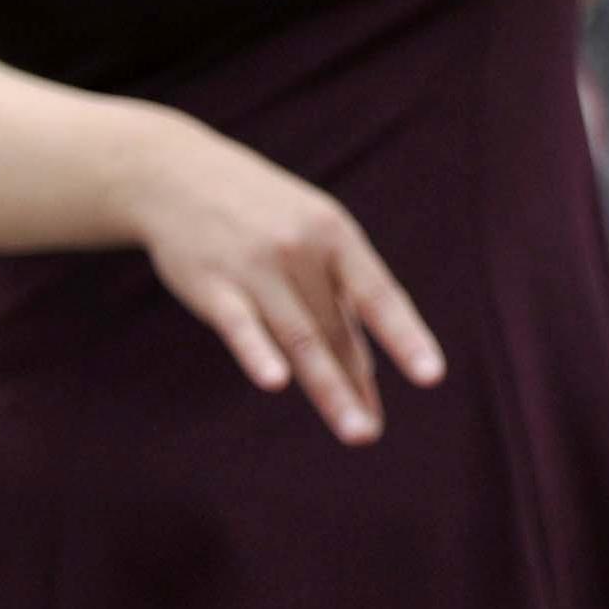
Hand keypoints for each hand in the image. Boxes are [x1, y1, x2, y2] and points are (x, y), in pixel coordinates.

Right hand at [123, 116, 443, 444]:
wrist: (177, 174)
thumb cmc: (260, 213)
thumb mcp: (310, 233)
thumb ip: (336, 298)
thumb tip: (365, 370)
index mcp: (335, 235)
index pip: (378, 295)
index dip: (406, 336)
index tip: (431, 376)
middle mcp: (301, 251)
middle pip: (335, 331)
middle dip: (356, 386)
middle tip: (373, 433)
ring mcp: (255, 267)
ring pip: (299, 338)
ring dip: (329, 389)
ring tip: (355, 430)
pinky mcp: (211, 285)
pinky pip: (240, 325)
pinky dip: (258, 353)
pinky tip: (276, 382)